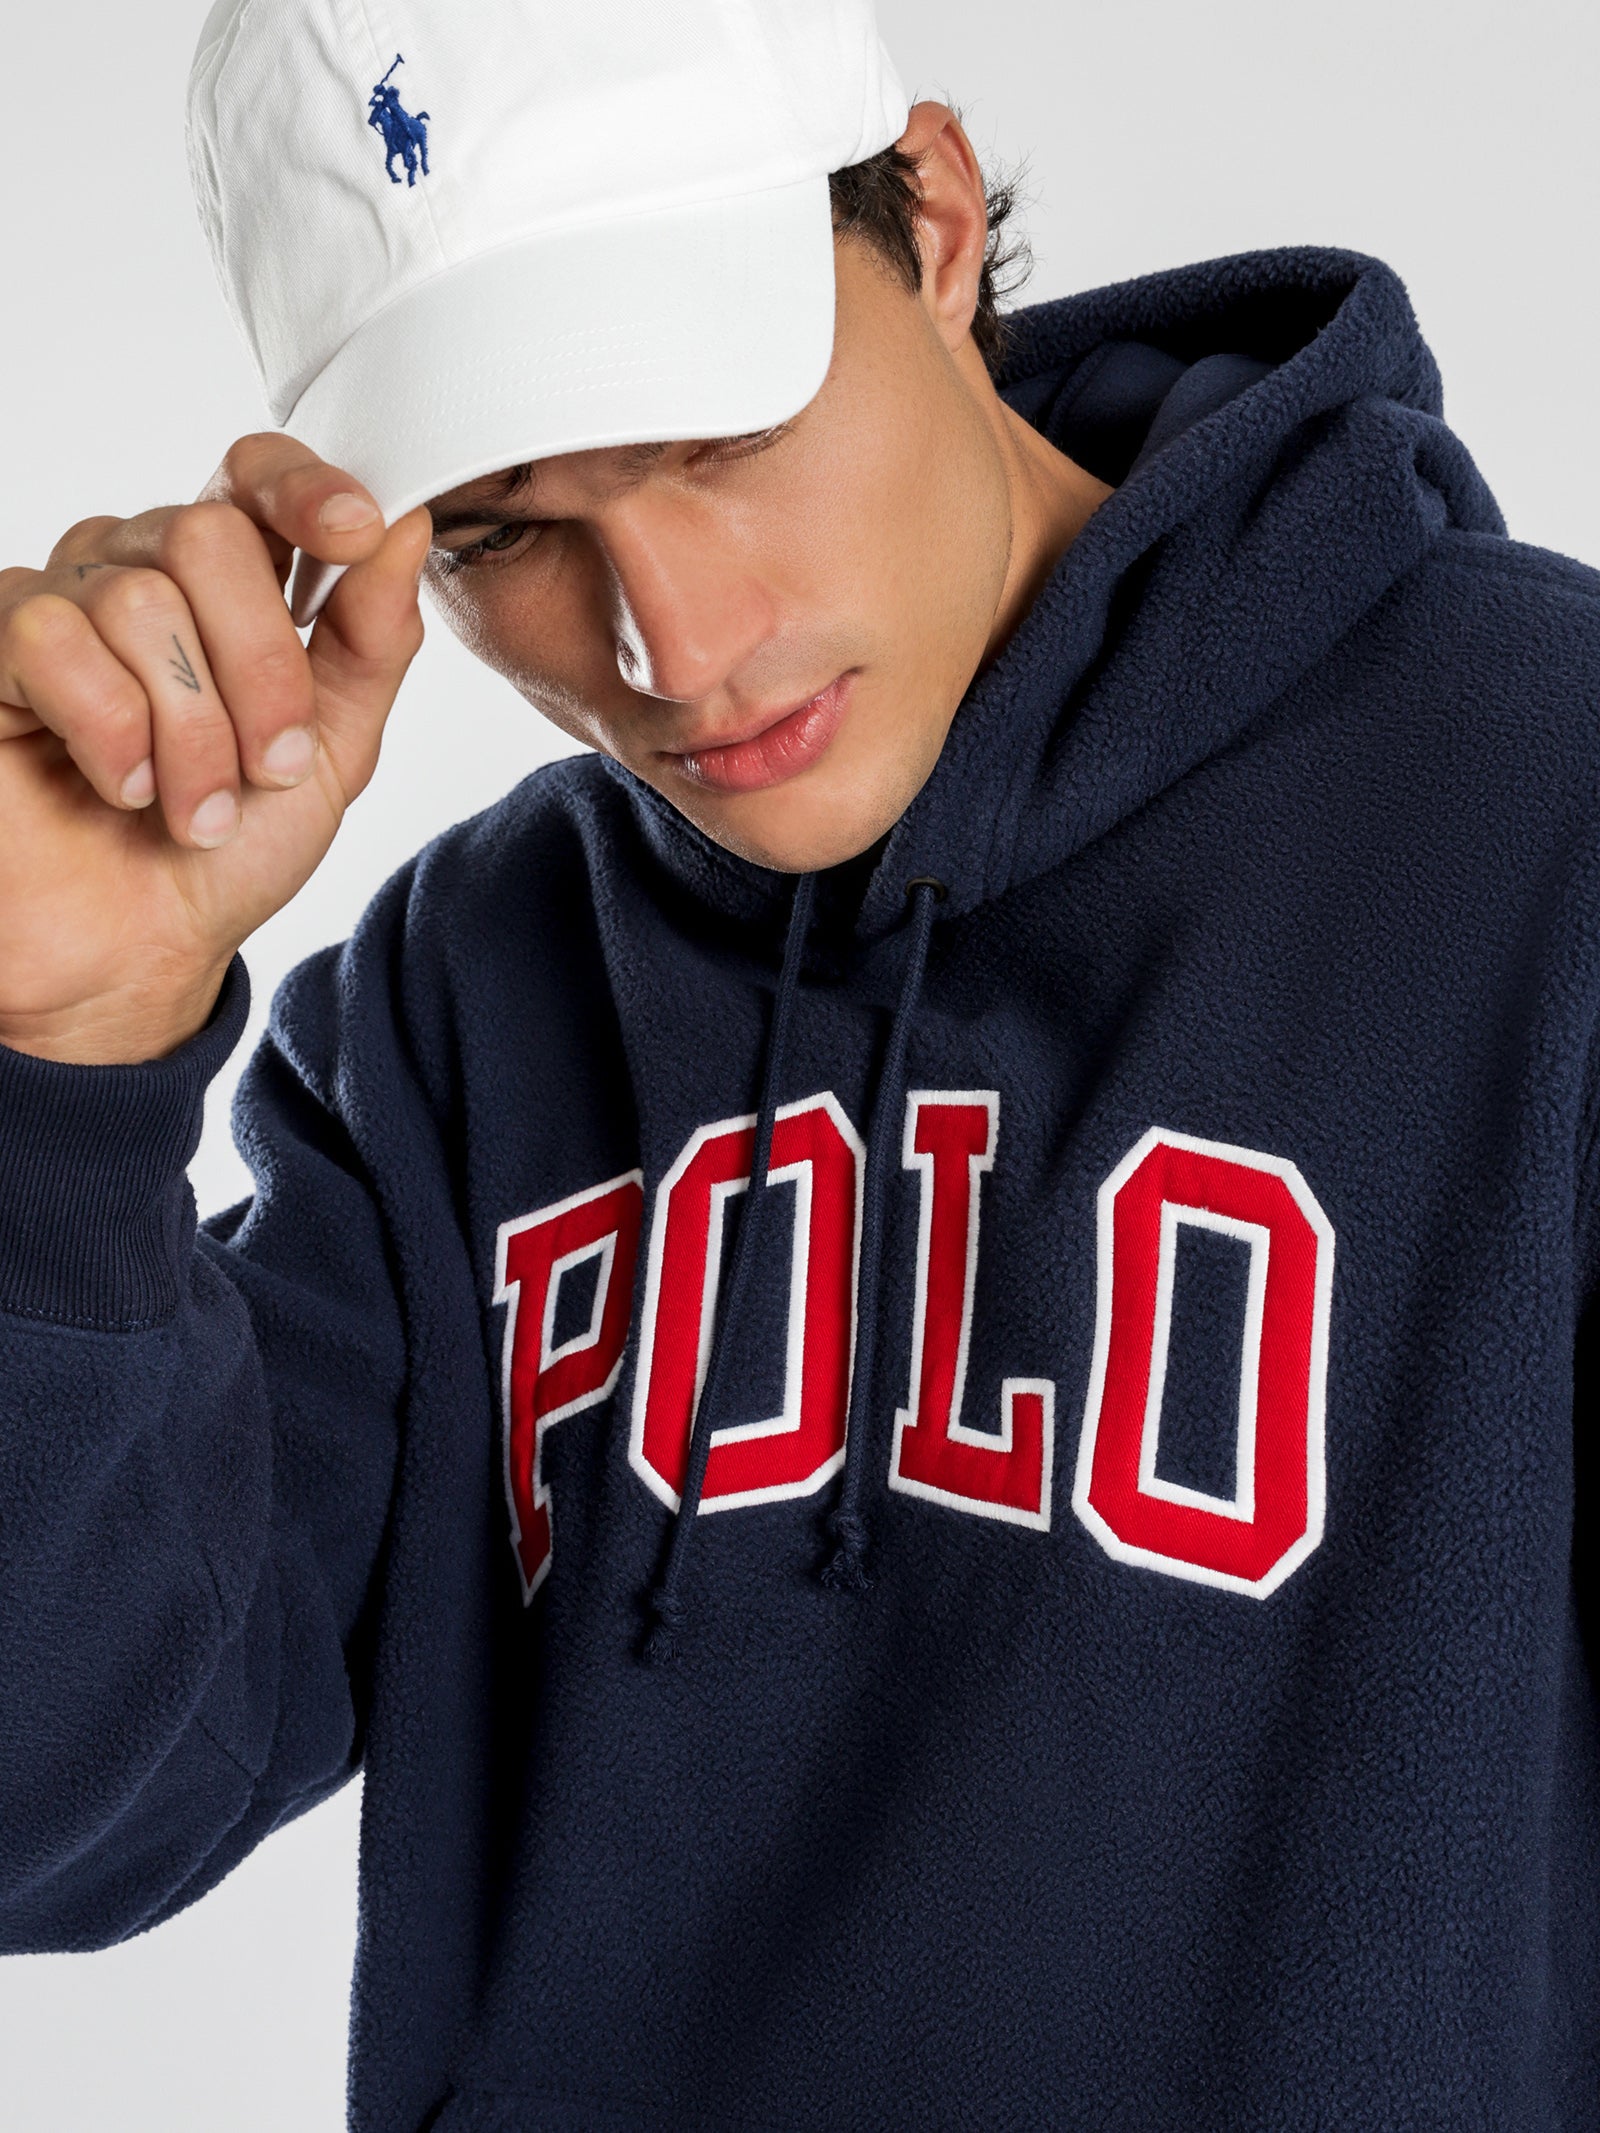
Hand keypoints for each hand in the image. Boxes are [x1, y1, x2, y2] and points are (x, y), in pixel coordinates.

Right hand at [0, 436, 430, 1063]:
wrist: (146, 955)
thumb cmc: (230, 851)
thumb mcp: (334, 751)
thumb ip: (373, 640)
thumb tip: (406, 526)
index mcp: (226, 585)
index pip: (252, 478)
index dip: (304, 489)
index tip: (357, 533)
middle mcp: (137, 573)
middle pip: (206, 537)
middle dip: (260, 669)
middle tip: (269, 767)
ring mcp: (58, 607)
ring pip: (137, 601)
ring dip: (192, 733)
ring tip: (197, 812)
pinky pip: (50, 639)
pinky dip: (109, 731)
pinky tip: (124, 788)